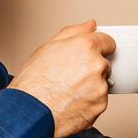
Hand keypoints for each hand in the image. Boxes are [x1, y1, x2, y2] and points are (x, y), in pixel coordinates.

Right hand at [9, 19, 116, 137]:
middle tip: (70, 76)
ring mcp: (100, 87)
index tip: (95, 52)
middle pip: (105, 64)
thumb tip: (90, 25)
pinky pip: (99, 101)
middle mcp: (97, 65)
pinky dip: (88, 103)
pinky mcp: (100, 106)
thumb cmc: (34, 82)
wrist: (29, 112)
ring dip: (90, 87)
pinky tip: (71, 102)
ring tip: (68, 91)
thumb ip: (73, 32)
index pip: (108, 42)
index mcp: (86, 47)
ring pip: (101, 84)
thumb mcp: (48, 47)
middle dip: (92, 69)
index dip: (99, 47)